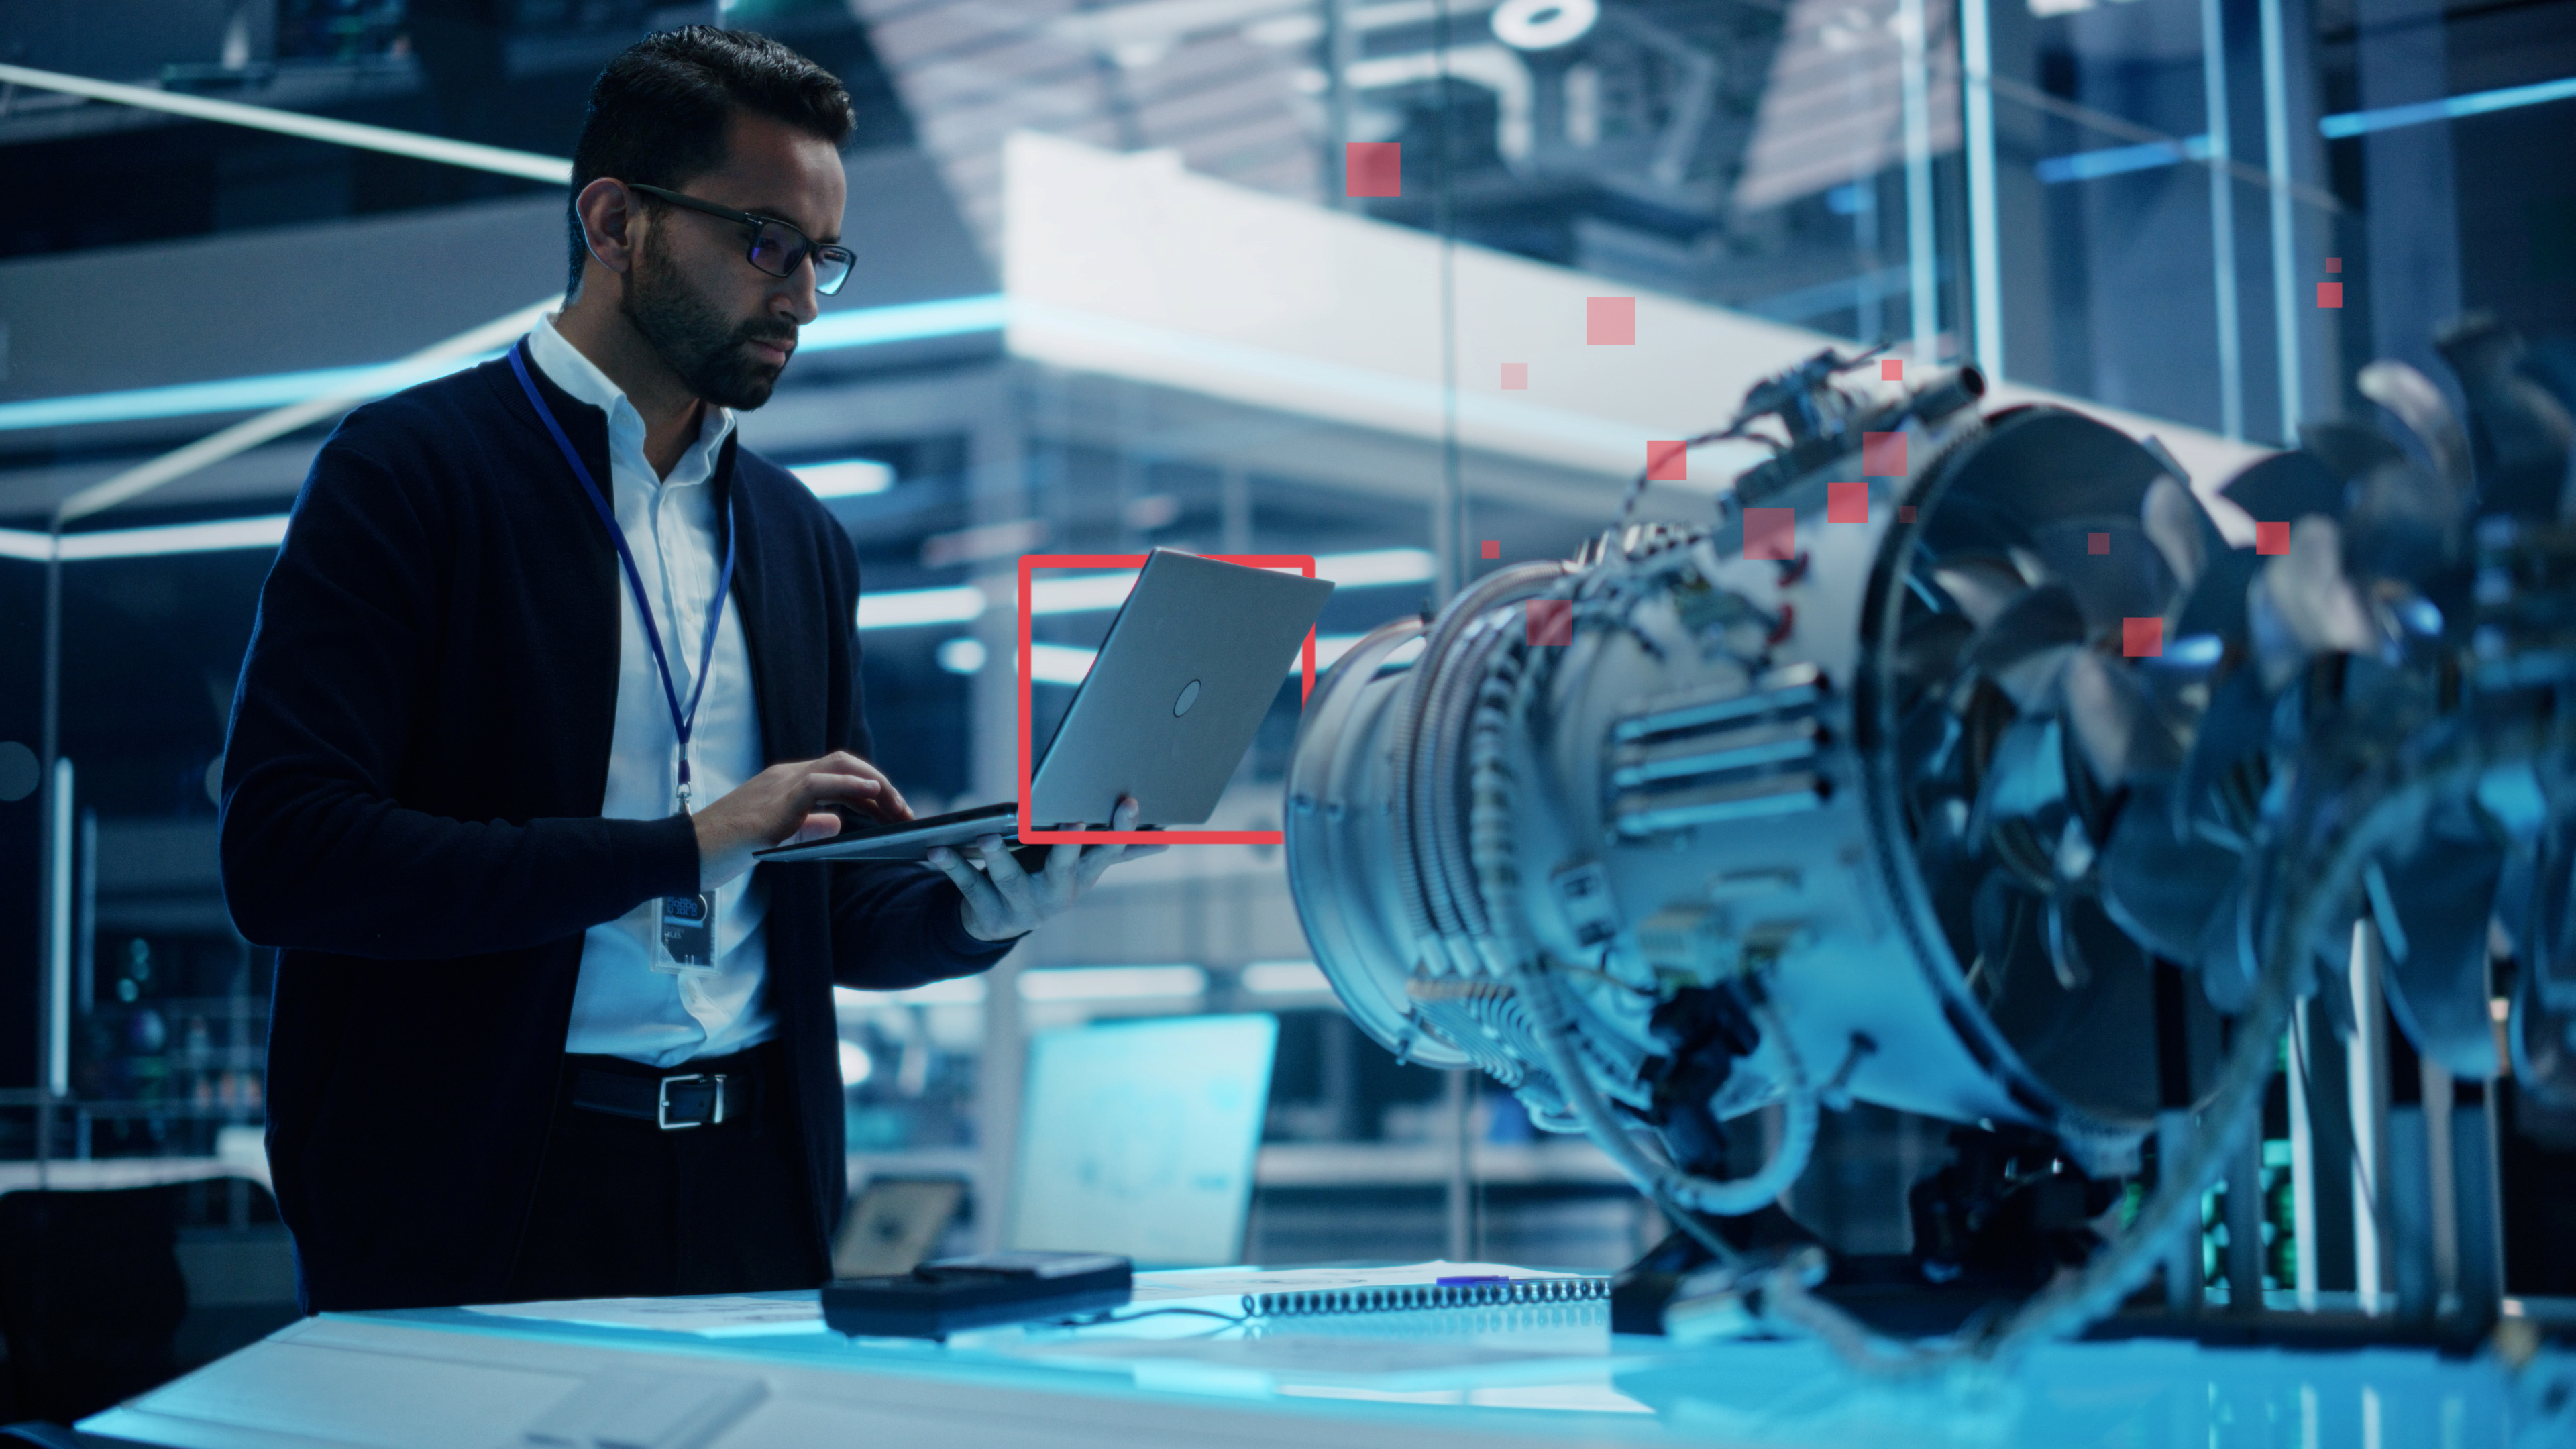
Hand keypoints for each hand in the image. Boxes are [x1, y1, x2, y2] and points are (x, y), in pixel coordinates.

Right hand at [692, 751, 910, 891]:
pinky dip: (852, 783)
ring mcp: (780, 785)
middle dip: (880, 785)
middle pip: (845, 764)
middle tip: (904, 812)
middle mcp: (785, 776)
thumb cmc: (722, 850)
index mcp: (784, 785)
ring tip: (899, 807)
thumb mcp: (774, 839)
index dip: (869, 789)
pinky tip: (873, 792)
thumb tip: (836, 822)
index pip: (837, 775)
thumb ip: (804, 828)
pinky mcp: (775, 802)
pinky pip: (821, 782)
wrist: (684, 852)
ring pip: (839, 766)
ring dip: (876, 784)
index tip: (892, 811)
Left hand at [927, 795, 1166, 941]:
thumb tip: (1167, 838)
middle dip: (1068, 843)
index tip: (1126, 803)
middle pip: (1064, 866)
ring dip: (998, 858)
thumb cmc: (1047, 879)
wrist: (1000, 924)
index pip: (1105, 850)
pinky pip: (966, 885)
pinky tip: (935, 849)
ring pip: (1008, 879)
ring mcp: (1020, 906)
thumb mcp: (1082, 868)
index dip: (1117, 829)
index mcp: (1081, 877)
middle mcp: (1056, 894)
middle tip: (1072, 820)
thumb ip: (1120, 851)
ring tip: (988, 838)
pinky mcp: (985, 912)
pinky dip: (950, 866)